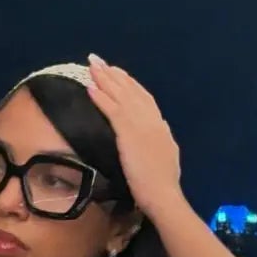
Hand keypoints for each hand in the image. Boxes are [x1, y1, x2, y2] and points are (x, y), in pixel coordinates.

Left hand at [86, 56, 183, 220]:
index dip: (130, 84)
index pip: (144, 98)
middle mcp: (152, 120)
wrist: (164, 194)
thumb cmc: (162, 184)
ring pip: (121, 95)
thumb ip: (160, 142)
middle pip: (131, 91)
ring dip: (105, 78)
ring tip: (92, 66)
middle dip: (114, 74)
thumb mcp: (166, 157)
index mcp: (160, 126)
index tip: (118, 74)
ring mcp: (141, 125)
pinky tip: (90, 87)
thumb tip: (158, 132)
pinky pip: (112, 110)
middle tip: (99, 61)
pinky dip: (101, 97)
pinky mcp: (129, 133)